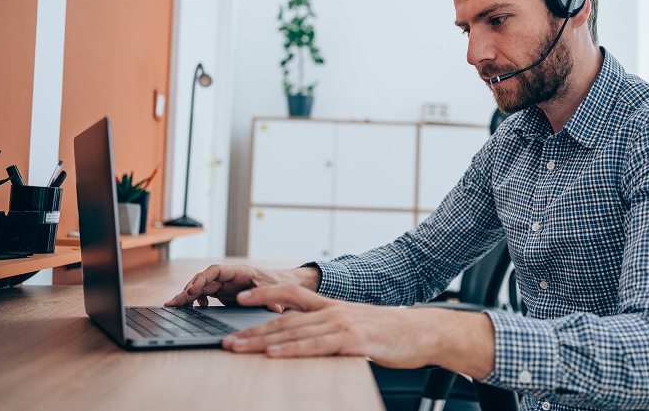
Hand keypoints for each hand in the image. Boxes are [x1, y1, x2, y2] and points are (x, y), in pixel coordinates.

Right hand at [165, 265, 320, 310]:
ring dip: (187, 296)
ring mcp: (225, 285)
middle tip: (174, 303)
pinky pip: (205, 294)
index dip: (202, 279)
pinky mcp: (223, 293)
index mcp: (239, 272)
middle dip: (188, 290)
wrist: (283, 283)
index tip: (192, 290)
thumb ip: (272, 298)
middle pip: (203, 280)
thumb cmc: (279, 283)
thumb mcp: (276, 290)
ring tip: (173, 306)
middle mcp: (229, 277)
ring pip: (201, 287)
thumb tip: (275, 309)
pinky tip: (192, 310)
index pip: (215, 271)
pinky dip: (195, 301)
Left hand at [222, 284, 495, 379]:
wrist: (422, 332)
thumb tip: (308, 338)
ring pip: (293, 332)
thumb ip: (331, 328)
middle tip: (226, 339)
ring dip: (262, 341)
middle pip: (284, 319)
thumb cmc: (391, 332)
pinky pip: (316, 347)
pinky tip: (274, 355)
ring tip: (238, 347)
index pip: (291, 294)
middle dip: (252, 329)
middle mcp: (332, 311)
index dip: (264, 294)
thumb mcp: (357, 324)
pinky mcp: (352, 341)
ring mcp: (342, 325)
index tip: (240, 297)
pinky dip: (292, 351)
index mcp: (332, 306)